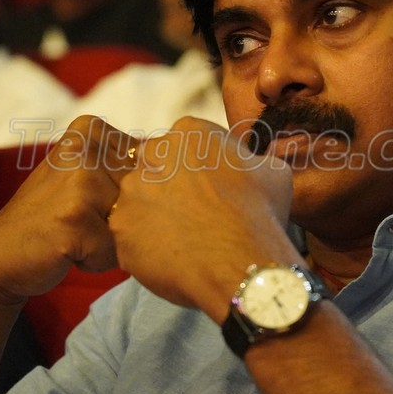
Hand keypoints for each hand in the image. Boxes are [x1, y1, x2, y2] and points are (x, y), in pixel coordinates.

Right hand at [0, 115, 138, 305]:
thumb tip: (187, 170)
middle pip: (145, 197)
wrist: (0, 255)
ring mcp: (80, 180)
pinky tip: (66, 250)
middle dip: (122, 222)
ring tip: (76, 235)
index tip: (92, 201)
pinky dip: (95, 261)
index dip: (130, 199)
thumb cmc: (56, 219)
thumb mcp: (89, 177)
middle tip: (81, 222)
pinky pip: (114, 252)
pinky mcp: (74, 217)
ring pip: (134, 225)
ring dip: (110, 243)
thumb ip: (130, 167)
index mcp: (92, 130)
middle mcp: (86, 146)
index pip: (151, 170)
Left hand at [107, 117, 299, 322]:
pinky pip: (132, 235)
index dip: (203, 168)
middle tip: (197, 214)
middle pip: (158, 168)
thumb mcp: (272, 171)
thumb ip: (249, 159)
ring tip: (186, 239)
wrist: (239, 261)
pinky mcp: (120, 227)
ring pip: (141, 201)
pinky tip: (174, 256)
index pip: (189, 144)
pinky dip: (148, 245)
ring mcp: (132, 191)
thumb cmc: (260, 213)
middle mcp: (153, 153)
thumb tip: (248, 164)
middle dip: (173, 188)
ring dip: (158, 216)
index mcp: (190, 132)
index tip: (215, 188)